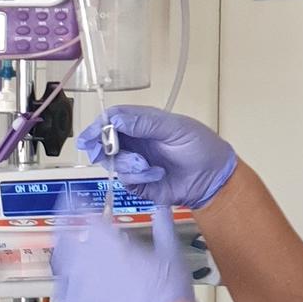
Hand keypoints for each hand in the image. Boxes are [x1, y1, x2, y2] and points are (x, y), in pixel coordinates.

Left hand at [52, 206, 195, 301]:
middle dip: (63, 228)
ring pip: (61, 264)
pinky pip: (63, 292)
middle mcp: (94, 263)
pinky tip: (63, 280)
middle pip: (66, 239)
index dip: (77, 207)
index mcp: (112, 245)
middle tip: (63, 221)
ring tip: (61, 246)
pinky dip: (62, 283)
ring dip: (61, 252)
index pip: (86, 219)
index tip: (74, 201)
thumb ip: (163, 225)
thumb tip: (162, 209)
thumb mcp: (170, 250)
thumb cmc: (168, 291)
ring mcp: (87, 285)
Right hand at [76, 106, 236, 210]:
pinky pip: (125, 180)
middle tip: (103, 152)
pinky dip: (139, 177)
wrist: (213, 178)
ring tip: (147, 165)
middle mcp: (135, 142)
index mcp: (143, 123)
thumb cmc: (201, 147)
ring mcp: (135, 162)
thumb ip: (145, 122)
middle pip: (105, 141)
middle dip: (102, 147)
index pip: (113, 119)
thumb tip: (115, 119)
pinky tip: (156, 175)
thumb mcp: (176, 128)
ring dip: (127, 164)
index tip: (89, 136)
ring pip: (113, 162)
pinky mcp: (138, 183)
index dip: (99, 126)